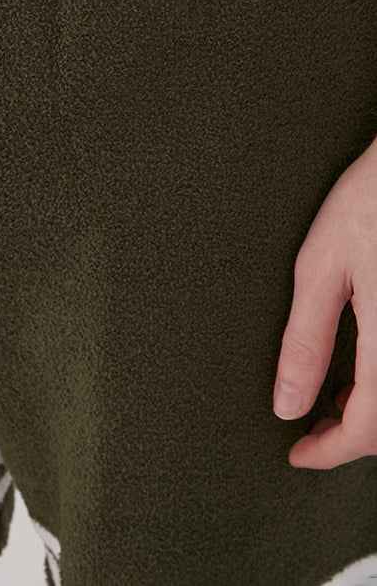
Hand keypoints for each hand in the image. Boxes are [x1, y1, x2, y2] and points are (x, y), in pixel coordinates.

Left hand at [273, 133, 376, 466]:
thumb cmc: (370, 200)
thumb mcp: (321, 266)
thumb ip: (305, 340)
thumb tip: (286, 404)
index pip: (367, 429)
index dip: (329, 452)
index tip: (295, 455)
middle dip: (351, 435)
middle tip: (308, 429)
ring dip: (373, 412)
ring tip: (331, 394)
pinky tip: (366, 363)